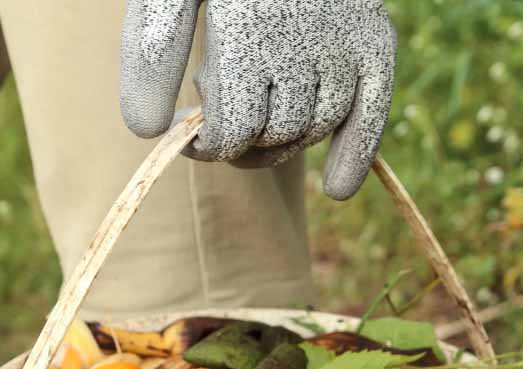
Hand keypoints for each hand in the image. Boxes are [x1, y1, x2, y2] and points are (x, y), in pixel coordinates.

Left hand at [121, 0, 395, 199]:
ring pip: (315, 126)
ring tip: (259, 112)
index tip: (189, 138)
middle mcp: (302, 37)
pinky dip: (357, 151)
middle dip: (242, 140)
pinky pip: (371, 109)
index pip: (235, 129)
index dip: (209, 146)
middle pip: (275, 134)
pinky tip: (338, 187)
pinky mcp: (374, 38)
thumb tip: (148, 132)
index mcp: (248, 27)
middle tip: (222, 115)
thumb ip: (153, 55)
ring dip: (284, 138)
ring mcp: (343, 39)